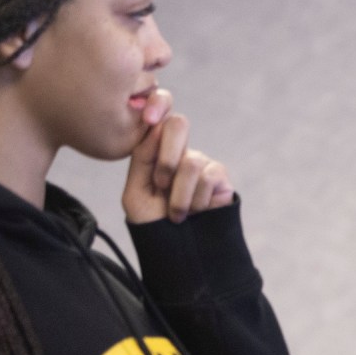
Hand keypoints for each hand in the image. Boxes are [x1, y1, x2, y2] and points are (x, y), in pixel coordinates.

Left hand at [122, 90, 234, 224]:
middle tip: (160, 183)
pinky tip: (197, 211)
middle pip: (179, 124)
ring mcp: (201, 162)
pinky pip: (209, 177)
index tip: (149, 116)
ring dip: (179, 196)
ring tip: (177, 214)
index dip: (156, 106)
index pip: (157, 116)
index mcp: (154, 150)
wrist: (177, 249)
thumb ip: (142, 158)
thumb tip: (156, 125)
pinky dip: (198, 200)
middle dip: (167, 156)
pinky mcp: (220, 176)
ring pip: (191, 162)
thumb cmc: (152, 222)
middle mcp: (179, 151)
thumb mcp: (135, 192)